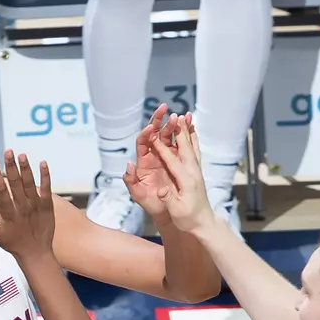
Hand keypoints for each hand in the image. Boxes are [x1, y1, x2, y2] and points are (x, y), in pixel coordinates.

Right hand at [0, 152, 56, 264]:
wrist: (36, 253)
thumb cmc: (13, 243)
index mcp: (8, 214)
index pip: (1, 191)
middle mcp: (22, 208)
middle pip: (16, 183)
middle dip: (11, 166)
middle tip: (7, 151)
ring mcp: (36, 206)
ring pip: (30, 184)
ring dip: (26, 168)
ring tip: (21, 154)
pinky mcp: (47, 206)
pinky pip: (47, 188)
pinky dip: (45, 176)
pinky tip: (43, 163)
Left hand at [124, 105, 175, 219]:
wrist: (168, 211)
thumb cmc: (151, 204)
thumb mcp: (138, 195)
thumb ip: (130, 181)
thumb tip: (129, 165)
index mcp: (143, 161)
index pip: (142, 142)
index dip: (146, 133)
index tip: (151, 127)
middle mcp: (154, 155)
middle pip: (156, 133)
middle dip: (159, 120)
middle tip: (165, 109)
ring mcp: (166, 155)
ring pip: (169, 136)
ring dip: (174, 124)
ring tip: (182, 115)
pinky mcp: (178, 158)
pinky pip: (181, 143)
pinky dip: (185, 132)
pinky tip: (191, 123)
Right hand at [146, 116, 215, 236]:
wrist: (204, 223)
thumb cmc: (188, 219)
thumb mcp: (177, 212)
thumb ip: (169, 199)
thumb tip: (162, 190)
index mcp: (186, 181)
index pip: (172, 161)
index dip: (162, 148)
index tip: (153, 136)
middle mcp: (193, 173)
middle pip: (184, 148)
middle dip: (178, 132)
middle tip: (173, 116)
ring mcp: (197, 171)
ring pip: (191, 146)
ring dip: (187, 131)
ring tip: (185, 116)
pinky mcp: (197, 172)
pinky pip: (195, 151)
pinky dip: (193, 138)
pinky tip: (193, 130)